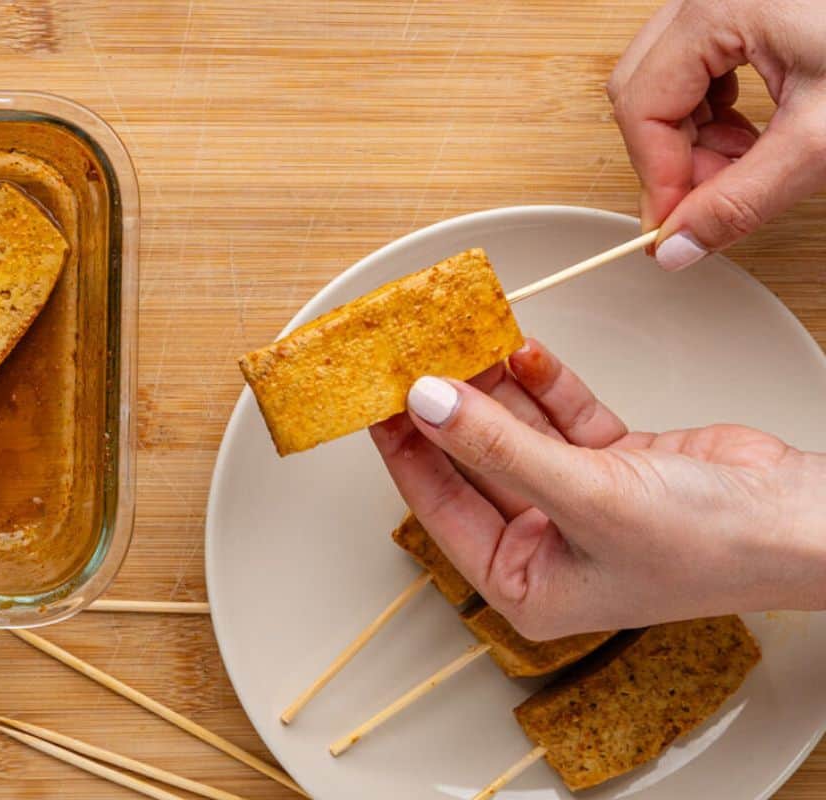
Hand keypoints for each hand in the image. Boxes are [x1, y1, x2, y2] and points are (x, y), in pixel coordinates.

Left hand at [370, 339, 825, 638]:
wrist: (805, 521)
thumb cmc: (710, 546)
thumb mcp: (584, 494)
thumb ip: (499, 445)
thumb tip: (427, 403)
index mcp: (526, 584)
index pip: (440, 507)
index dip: (405, 451)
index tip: (376, 403)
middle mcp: (546, 545)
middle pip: (474, 462)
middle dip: (449, 407)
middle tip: (414, 357)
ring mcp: (579, 501)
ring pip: (516, 431)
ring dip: (492, 385)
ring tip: (462, 335)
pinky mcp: (613, 464)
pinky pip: (560, 416)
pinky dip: (543, 383)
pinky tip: (518, 349)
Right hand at [607, 0, 825, 269]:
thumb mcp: (822, 140)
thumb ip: (743, 200)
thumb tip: (678, 247)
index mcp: (720, 7)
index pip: (644, 107)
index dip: (658, 178)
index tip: (677, 231)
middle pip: (643, 89)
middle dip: (671, 157)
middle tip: (709, 202)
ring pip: (668, 80)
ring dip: (693, 138)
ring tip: (743, 167)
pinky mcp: (754, 8)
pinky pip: (700, 65)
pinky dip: (715, 112)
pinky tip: (754, 136)